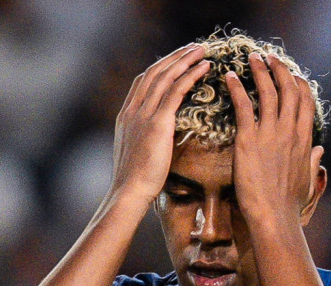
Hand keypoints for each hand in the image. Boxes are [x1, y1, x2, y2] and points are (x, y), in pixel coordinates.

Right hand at [110, 44, 209, 202]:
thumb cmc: (135, 181)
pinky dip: (190, 75)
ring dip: (185, 60)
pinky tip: (204, 67)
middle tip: (193, 47)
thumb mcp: (136, 153)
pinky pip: (176, 91)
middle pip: (155, 72)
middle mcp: (133, 110)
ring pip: (166, 76)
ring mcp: (144, 114)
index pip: (143, 81)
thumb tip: (156, 137)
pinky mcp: (157, 122)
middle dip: (175, 57)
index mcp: (126, 116)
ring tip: (202, 50)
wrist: (129, 191)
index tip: (176, 60)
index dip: (160, 67)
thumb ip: (143, 138)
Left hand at [224, 53, 320, 224]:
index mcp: (303, 139)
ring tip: (252, 59)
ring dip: (260, 71)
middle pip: (288, 89)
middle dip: (279, 69)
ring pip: (268, 92)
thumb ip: (312, 161)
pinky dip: (238, 88)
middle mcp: (289, 131)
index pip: (305, 102)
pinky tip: (231, 78)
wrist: (274, 216)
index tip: (291, 74)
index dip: (298, 83)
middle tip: (269, 58)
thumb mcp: (306, 180)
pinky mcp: (248, 140)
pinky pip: (243, 106)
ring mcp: (270, 134)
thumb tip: (319, 149)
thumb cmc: (289, 204)